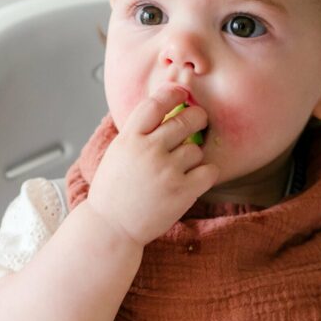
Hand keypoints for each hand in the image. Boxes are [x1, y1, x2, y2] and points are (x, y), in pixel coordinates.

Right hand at [87, 85, 218, 246]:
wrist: (111, 228)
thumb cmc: (113, 192)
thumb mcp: (118, 153)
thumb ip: (138, 132)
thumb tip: (165, 109)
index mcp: (129, 139)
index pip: (155, 104)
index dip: (172, 93)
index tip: (181, 93)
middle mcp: (148, 150)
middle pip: (185, 120)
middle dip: (197, 117)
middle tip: (198, 121)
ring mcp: (167, 171)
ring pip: (197, 149)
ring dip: (194, 156)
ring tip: (181, 168)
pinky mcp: (182, 191)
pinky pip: (209, 171)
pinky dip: (206, 173)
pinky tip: (196, 178)